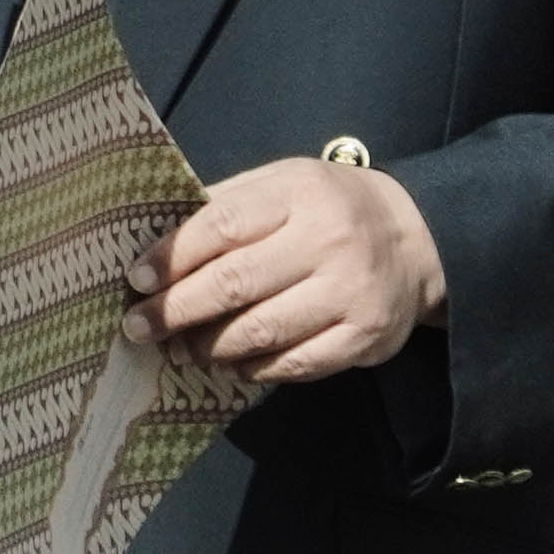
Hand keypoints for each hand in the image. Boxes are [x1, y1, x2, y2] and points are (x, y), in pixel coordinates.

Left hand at [129, 157, 449, 384]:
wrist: (417, 241)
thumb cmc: (329, 209)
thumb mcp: (283, 184)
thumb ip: (227, 205)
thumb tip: (153, 239)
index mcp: (300, 193)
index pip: (222, 225)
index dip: (171, 256)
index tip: (136, 279)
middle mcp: (329, 241)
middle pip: (234, 284)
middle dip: (175, 310)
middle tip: (139, 328)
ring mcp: (350, 293)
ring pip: (259, 333)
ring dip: (207, 346)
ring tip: (179, 347)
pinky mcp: (365, 338)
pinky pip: (293, 365)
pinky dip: (251, 369)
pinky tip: (230, 362)